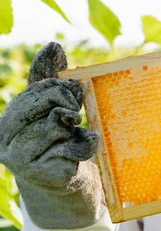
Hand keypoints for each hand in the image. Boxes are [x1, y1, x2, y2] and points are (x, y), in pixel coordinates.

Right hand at [0, 42, 104, 228]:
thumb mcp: (52, 110)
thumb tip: (53, 45)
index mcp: (4, 122)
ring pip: (58, 127)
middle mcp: (4, 142)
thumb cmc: (58, 141)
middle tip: (76, 117)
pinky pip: (72, 149)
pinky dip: (82, 150)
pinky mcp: (42, 175)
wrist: (65, 185)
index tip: (75, 94)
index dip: (63, 89)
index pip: (37, 91)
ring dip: (76, 133)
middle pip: (48, 106)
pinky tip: (75, 158)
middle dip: (70, 107)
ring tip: (72, 141)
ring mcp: (20, 161)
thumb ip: (49, 80)